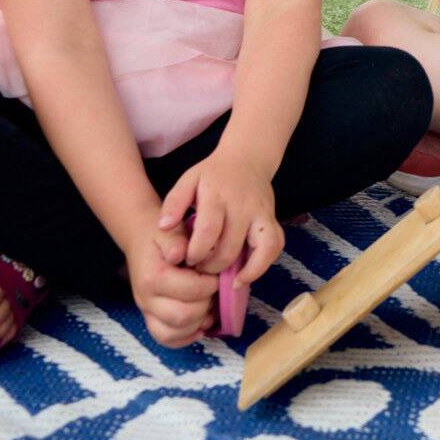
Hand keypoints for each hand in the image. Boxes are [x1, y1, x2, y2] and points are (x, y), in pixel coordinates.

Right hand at [124, 226, 219, 347]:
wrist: (141, 240)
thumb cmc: (162, 235)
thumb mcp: (169, 230)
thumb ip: (176, 240)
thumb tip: (181, 253)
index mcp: (153, 277)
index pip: (191, 291)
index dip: (211, 284)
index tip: (217, 273)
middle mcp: (146, 299)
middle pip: (183, 316)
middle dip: (206, 304)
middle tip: (213, 290)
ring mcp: (147, 311)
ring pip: (174, 332)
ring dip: (198, 322)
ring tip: (208, 304)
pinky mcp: (151, 318)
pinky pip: (166, 339)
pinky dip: (186, 336)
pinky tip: (200, 324)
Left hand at [157, 148, 282, 284]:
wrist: (247, 158)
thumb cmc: (212, 174)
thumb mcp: (188, 180)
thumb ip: (173, 203)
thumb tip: (163, 227)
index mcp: (218, 196)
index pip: (209, 230)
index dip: (197, 252)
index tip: (188, 259)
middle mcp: (244, 206)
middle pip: (231, 246)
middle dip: (212, 266)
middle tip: (200, 268)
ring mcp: (262, 213)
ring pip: (263, 248)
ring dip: (244, 270)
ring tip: (227, 281)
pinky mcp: (273, 219)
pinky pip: (276, 246)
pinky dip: (264, 264)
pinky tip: (246, 276)